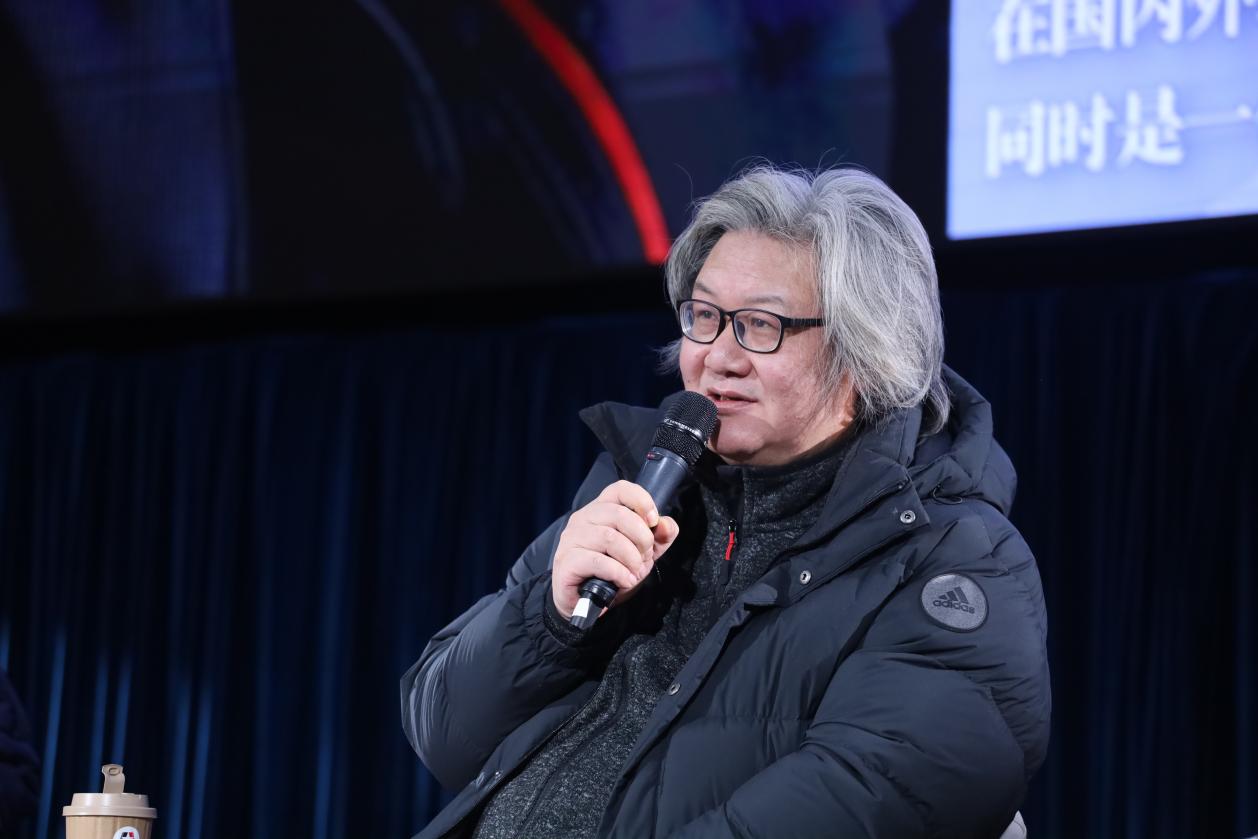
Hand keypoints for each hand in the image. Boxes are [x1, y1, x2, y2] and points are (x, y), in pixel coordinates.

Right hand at [550, 480, 679, 619]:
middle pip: (619, 514)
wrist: (585, 600)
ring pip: (609, 537)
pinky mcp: (566, 561)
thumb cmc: (611, 571)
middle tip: (644, 557)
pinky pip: (597, 561)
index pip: (620, 489)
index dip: (641, 501)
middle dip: (641, 538)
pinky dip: (618, 572)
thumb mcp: (642, 553)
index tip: (653, 521)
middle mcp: (583, 518)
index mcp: (601, 509)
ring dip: (630, 558)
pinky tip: (624, 581)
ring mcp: (572, 539)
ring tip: (634, 572)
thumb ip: (659, 537)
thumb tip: (666, 524)